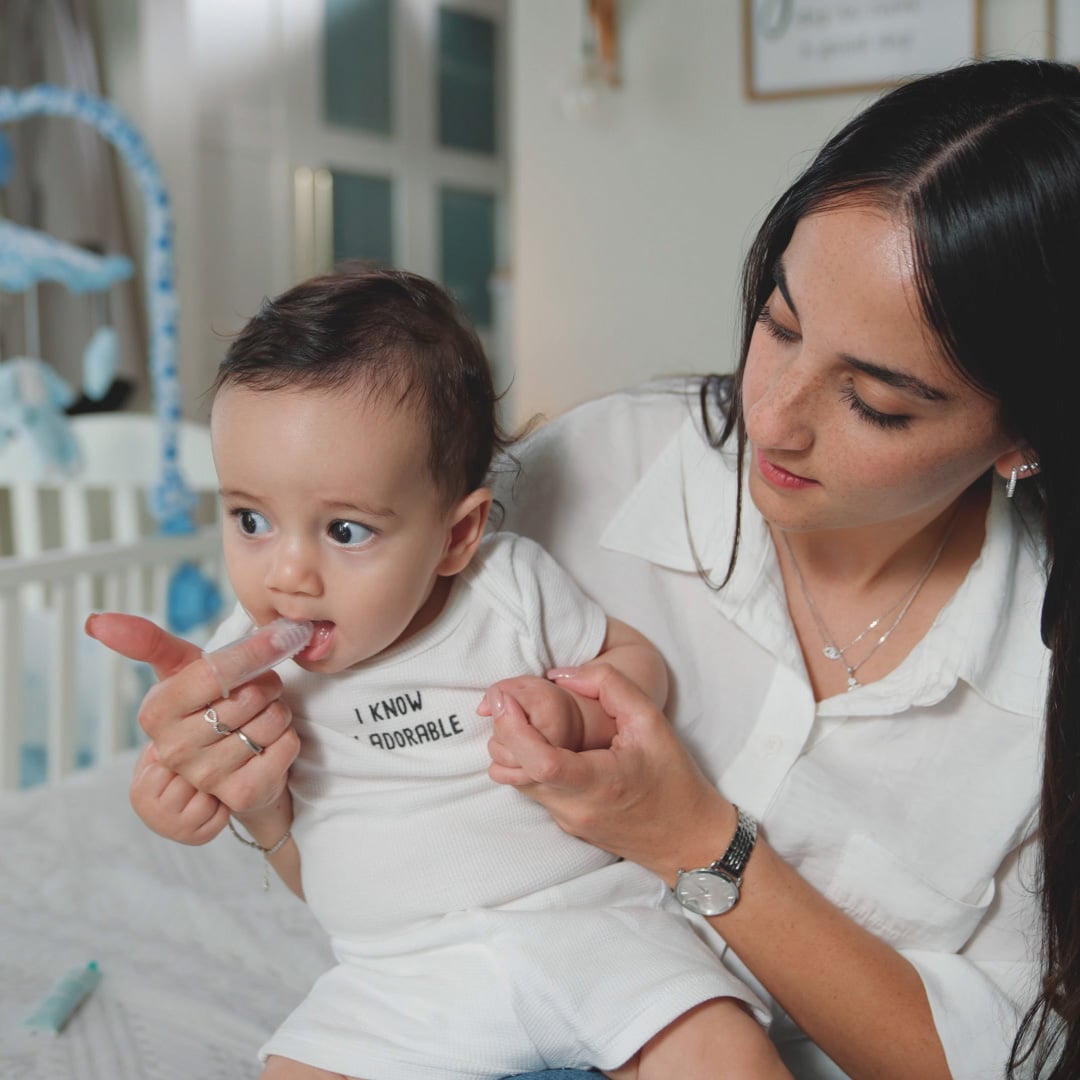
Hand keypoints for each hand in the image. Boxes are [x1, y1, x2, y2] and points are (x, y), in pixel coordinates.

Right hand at [85, 613, 300, 835]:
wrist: (233, 766)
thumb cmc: (208, 705)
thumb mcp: (181, 669)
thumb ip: (146, 641)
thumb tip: (96, 621)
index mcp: (156, 712)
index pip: (214, 672)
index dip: (251, 653)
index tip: (273, 640)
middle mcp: (175, 749)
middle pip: (249, 696)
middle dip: (267, 686)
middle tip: (256, 694)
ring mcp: (207, 776)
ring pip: (272, 720)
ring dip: (278, 712)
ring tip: (259, 719)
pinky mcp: (242, 795)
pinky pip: (286, 745)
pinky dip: (288, 738)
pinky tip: (269, 745)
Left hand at [486, 664, 734, 882]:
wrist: (688, 839)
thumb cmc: (674, 778)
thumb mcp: (652, 721)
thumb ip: (608, 686)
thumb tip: (559, 674)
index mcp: (599, 783)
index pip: (541, 762)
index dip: (515, 728)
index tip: (506, 699)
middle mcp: (575, 808)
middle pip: (517, 769)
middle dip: (504, 729)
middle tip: (506, 698)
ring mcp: (566, 820)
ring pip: (517, 781)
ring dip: (510, 746)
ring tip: (520, 714)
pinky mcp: (564, 823)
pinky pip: (531, 789)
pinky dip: (525, 761)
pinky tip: (540, 739)